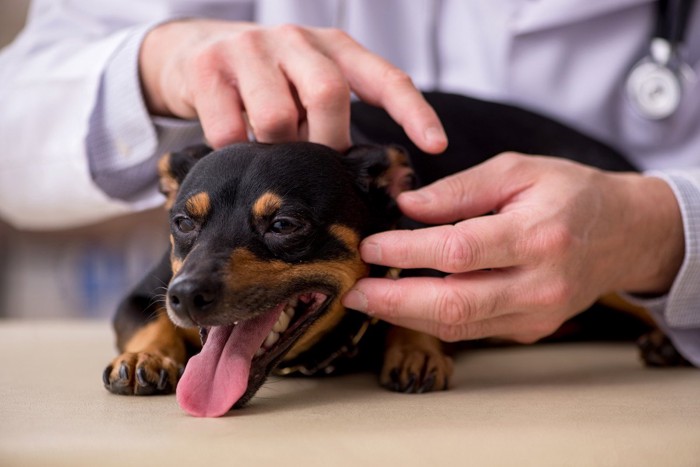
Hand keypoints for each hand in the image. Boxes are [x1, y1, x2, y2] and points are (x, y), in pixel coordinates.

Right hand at [139, 20, 446, 152]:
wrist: (192, 52)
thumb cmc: (267, 83)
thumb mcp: (307, 90)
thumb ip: (337, 122)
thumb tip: (372, 181)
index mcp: (333, 48)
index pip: (385, 77)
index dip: (413, 112)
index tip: (435, 146)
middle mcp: (295, 39)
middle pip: (328, 94)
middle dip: (327, 142)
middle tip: (316, 167)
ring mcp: (249, 49)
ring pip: (277, 117)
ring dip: (277, 151)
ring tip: (270, 155)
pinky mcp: (207, 68)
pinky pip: (229, 130)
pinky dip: (235, 151)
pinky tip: (234, 147)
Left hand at [343, 152, 684, 342]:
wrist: (624, 233)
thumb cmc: (569, 193)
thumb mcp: (518, 170)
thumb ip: (460, 189)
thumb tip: (406, 206)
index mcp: (537, 235)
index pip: (458, 250)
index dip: (407, 251)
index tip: (370, 246)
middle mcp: (539, 284)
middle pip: (454, 305)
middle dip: (394, 302)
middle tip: (352, 292)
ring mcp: (537, 315)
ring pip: (457, 327)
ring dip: (405, 316)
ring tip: (368, 299)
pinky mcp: (531, 329)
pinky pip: (471, 331)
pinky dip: (432, 320)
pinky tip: (404, 304)